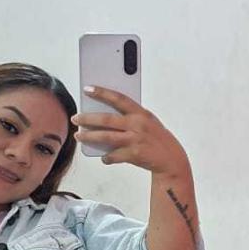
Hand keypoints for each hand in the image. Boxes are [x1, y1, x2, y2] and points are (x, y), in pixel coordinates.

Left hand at [71, 87, 189, 175]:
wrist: (172, 160)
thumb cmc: (157, 139)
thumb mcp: (148, 123)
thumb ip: (131, 118)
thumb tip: (105, 118)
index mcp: (142, 113)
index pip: (119, 98)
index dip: (102, 92)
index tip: (87, 89)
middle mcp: (138, 125)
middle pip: (106, 119)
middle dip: (87, 118)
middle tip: (76, 118)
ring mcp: (135, 140)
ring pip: (105, 137)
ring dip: (89, 136)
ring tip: (79, 136)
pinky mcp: (134, 154)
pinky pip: (113, 155)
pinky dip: (107, 157)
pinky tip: (104, 158)